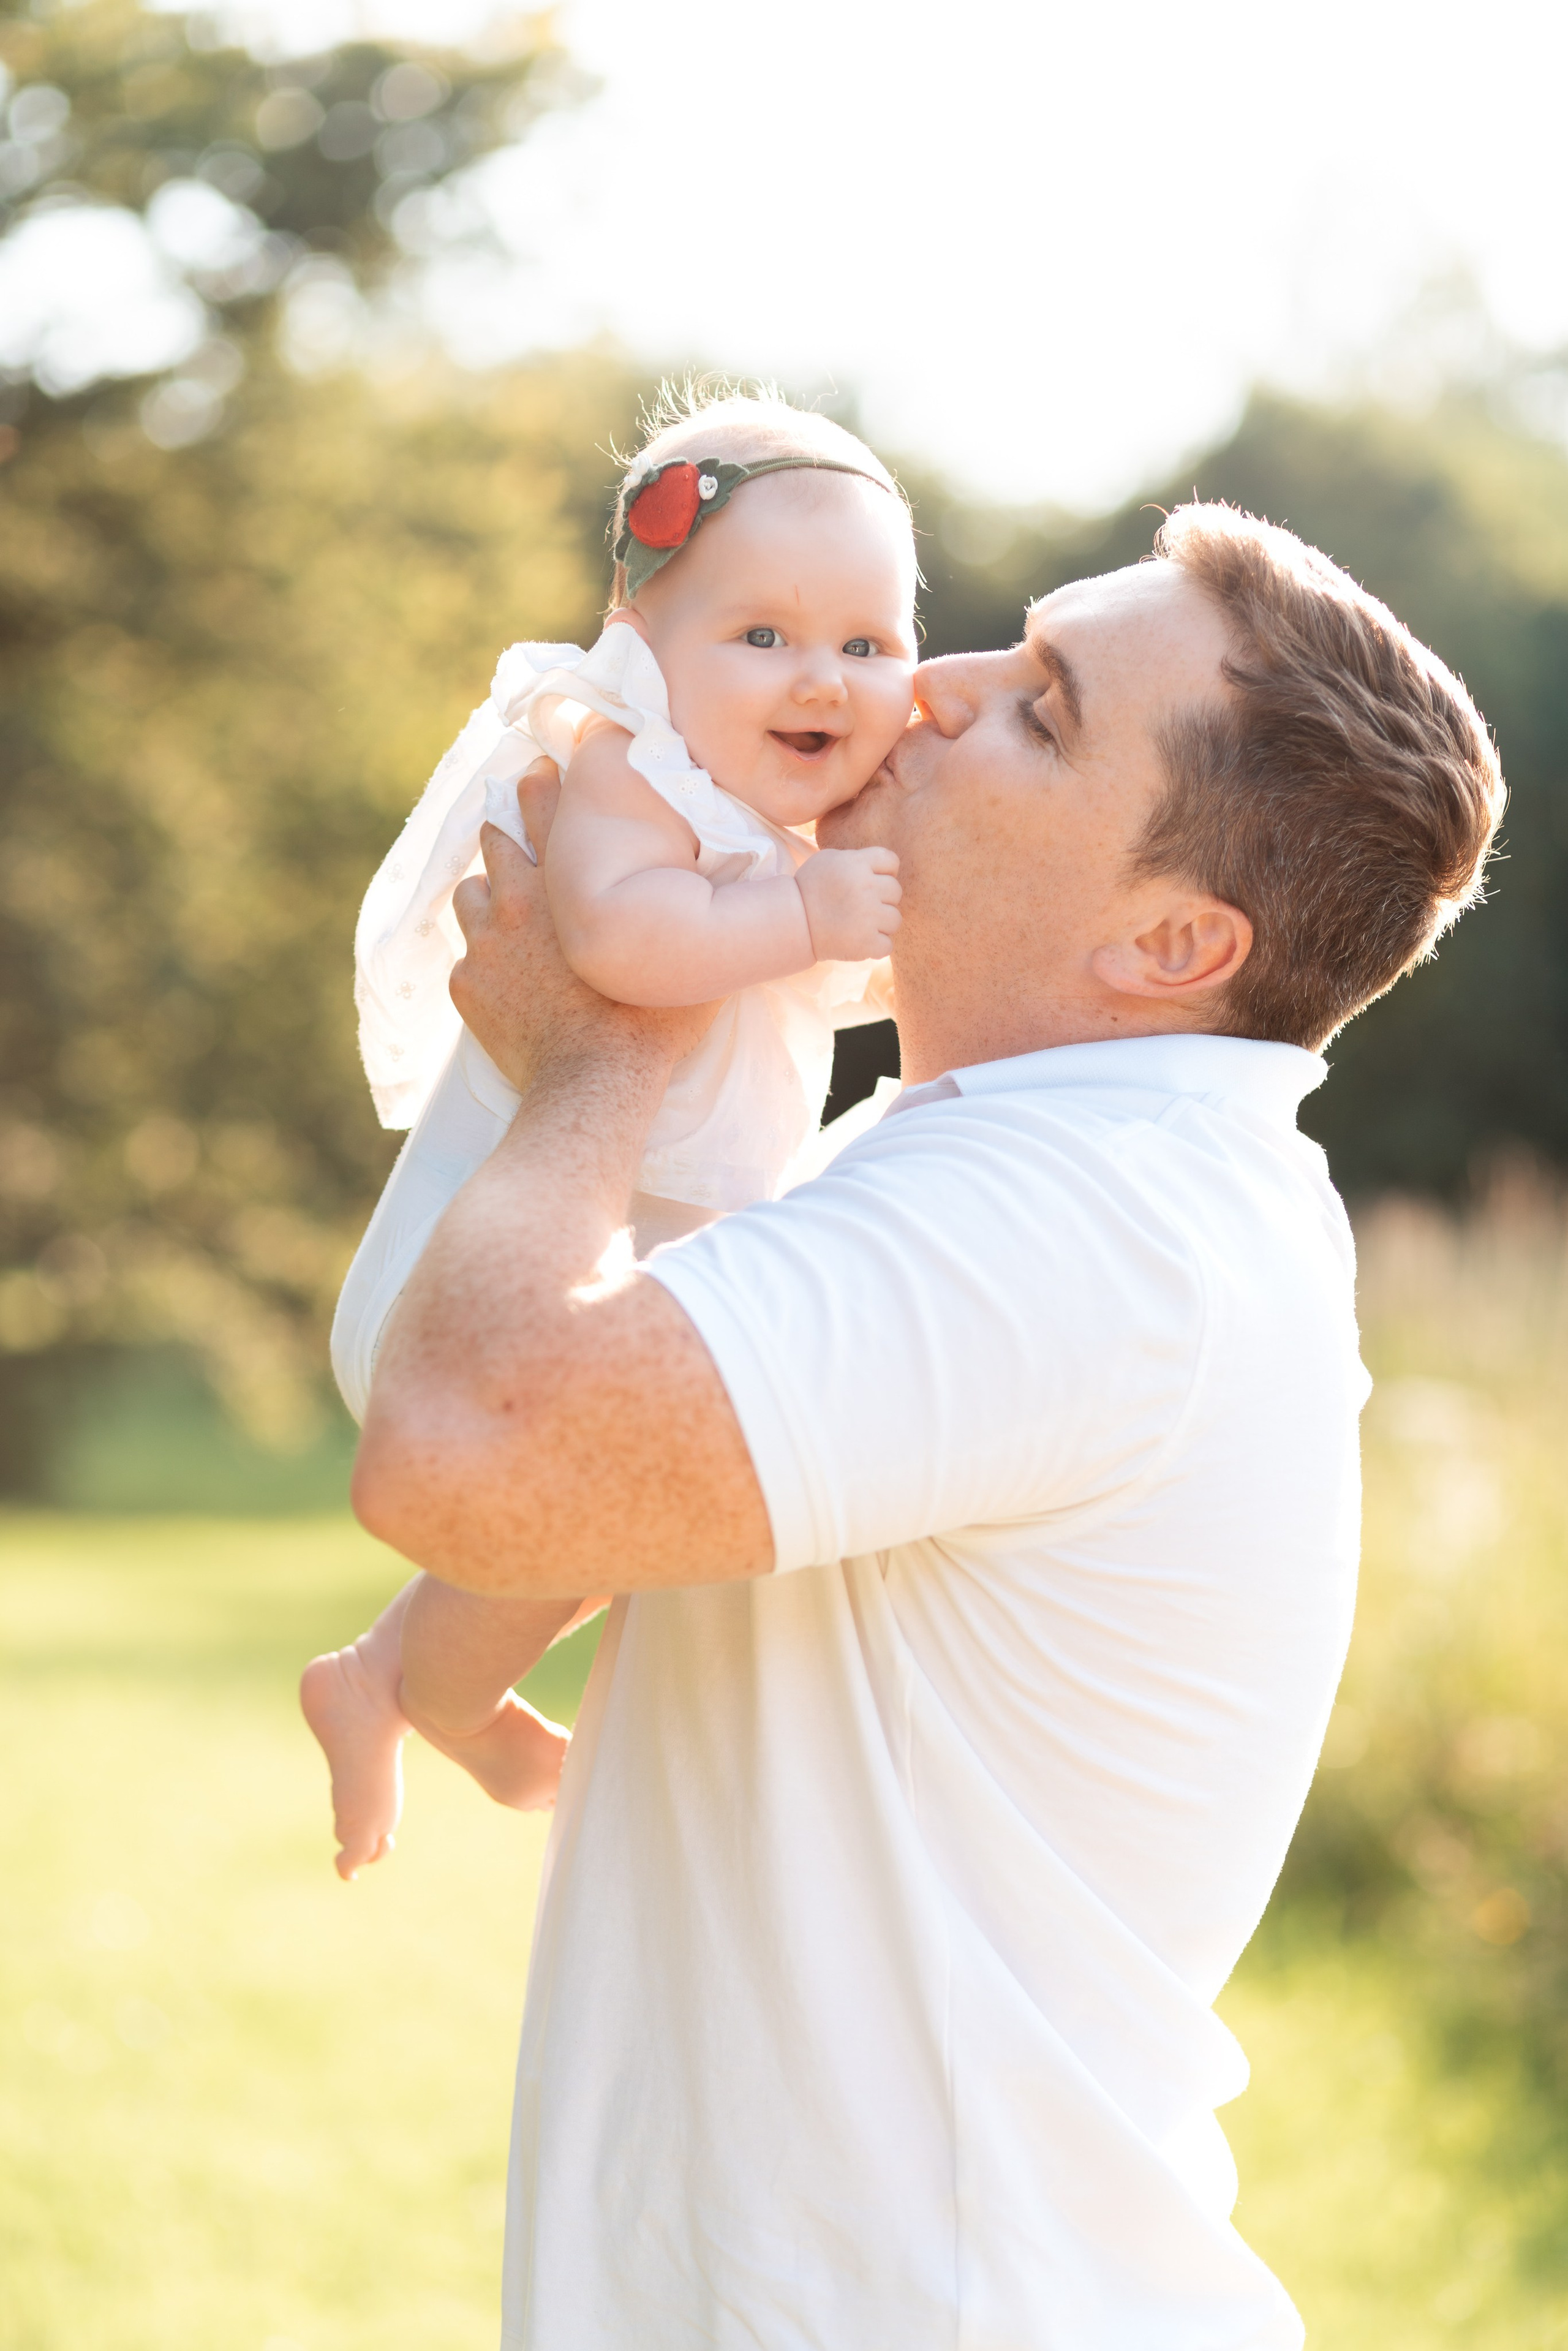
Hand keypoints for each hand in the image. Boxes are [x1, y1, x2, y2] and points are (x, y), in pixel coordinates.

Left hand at [450, 760, 717, 1094]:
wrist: (596, 1082)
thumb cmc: (648, 1019)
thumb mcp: (681, 949)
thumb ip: (684, 902)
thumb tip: (727, 870)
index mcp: (568, 878)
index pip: (545, 801)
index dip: (544, 782)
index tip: (546, 773)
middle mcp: (518, 899)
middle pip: (497, 834)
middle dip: (509, 828)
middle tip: (520, 827)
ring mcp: (486, 942)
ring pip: (472, 891)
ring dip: (489, 895)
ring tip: (510, 910)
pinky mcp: (467, 984)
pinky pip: (466, 953)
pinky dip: (484, 956)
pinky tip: (506, 971)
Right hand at [795, 846, 901, 962]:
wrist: (792, 923)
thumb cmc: (810, 889)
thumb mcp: (828, 860)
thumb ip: (857, 859)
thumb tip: (882, 868)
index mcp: (857, 864)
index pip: (891, 861)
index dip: (884, 872)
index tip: (868, 882)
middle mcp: (866, 887)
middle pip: (895, 891)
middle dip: (881, 899)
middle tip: (859, 907)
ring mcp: (867, 916)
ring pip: (895, 920)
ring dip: (880, 924)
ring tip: (858, 925)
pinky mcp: (866, 943)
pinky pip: (887, 946)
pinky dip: (874, 947)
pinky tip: (857, 941)